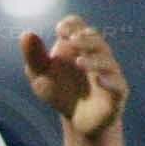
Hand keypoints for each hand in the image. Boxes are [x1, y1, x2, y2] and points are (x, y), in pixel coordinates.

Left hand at [20, 15, 128, 141]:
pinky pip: (118, 86)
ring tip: (78, 62)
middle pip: (97, 41)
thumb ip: (34, 56)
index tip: (61, 29)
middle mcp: (98, 56)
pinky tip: (99, 80)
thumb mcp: (40, 74)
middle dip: (86, 39)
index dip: (73, 25)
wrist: (77, 120)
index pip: (80, 28)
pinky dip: (110, 82)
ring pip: (107, 63)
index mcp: (80, 46)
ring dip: (94, 60)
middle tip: (72, 40)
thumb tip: (26, 34)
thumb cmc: (60, 90)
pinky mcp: (117, 94)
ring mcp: (110, 74)